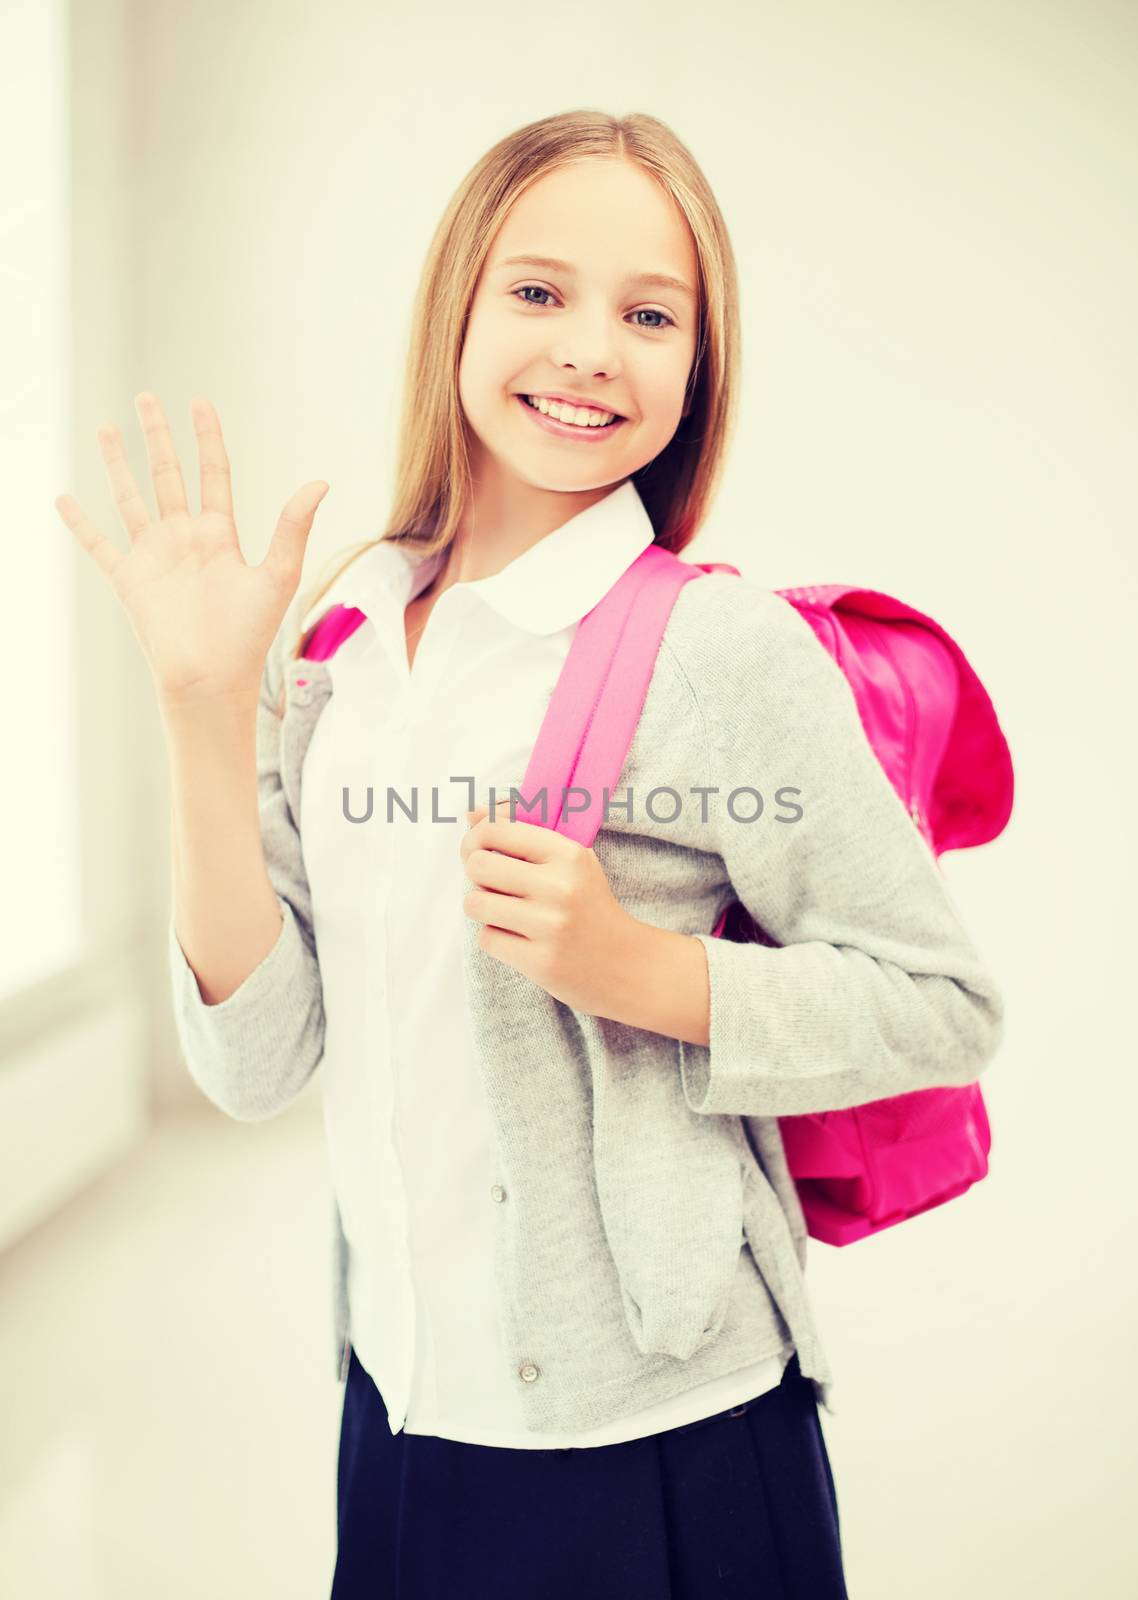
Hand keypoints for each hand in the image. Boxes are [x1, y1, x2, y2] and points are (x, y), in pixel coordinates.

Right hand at [53, 392, 329, 705]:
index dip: (206, 437)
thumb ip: (293, 527)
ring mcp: (154, 556)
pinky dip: (80, 524)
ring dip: (116, 464)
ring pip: (130, 497)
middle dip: (156, 436)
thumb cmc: (248, 635)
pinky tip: (63, 500)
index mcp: (219, 534)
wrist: (211, 678)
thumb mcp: (277, 575)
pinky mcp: (128, 579)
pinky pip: (98, 545)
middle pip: (167, 474)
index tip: (200, 403)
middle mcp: (184, 538)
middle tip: (146, 397)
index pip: (212, 473)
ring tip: (104, 428)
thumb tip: (321, 482)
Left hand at [459, 802, 641, 1015]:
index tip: (478, 848)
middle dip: (477, 875)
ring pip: (475, 903)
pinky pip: (487, 939)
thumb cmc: (588, 905)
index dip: (476, 837)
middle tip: (492, 884)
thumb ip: (521, 831)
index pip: (498, 829)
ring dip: (482, 908)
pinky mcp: (540, 961)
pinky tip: (520, 938)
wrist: (625, 963)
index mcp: (568, 854)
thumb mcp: (568, 860)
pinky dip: (496, 939)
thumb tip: (472, 812)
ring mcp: (549, 926)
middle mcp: (559, 886)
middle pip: (478, 865)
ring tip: (505, 912)